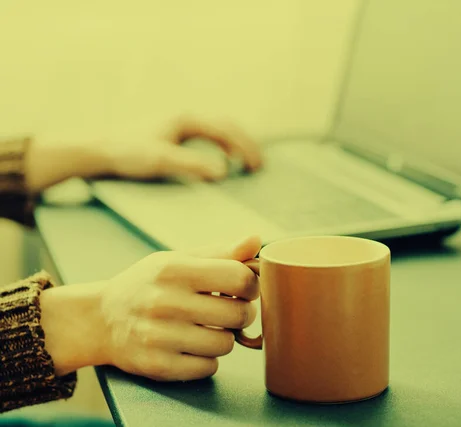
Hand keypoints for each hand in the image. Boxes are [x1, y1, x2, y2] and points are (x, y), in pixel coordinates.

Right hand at [40, 235, 260, 380]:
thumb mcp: (178, 259)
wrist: (101, 318)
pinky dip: (207, 359)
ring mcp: (159, 336)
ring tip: (206, 328)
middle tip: (227, 310)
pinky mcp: (157, 365)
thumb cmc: (150, 283)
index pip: (239, 278)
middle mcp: (164, 302)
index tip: (243, 288)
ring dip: (223, 338)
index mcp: (174, 269)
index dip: (251, 285)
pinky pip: (208, 368)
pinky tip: (191, 346)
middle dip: (241, 313)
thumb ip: (220, 252)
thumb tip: (256, 240)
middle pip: (238, 314)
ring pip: (226, 344)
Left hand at [108, 117, 262, 180]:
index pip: (226, 129)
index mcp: (187, 119)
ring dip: (235, 144)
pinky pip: (207, 135)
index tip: (255, 167)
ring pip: (218, 128)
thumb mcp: (161, 161)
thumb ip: (192, 165)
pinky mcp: (174, 132)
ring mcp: (180, 124)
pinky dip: (222, 145)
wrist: (100, 150)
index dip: (245, 147)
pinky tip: (221, 160)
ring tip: (246, 162)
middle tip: (257, 165)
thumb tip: (223, 173)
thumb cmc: (129, 153)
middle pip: (226, 125)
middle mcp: (186, 117)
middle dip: (245, 144)